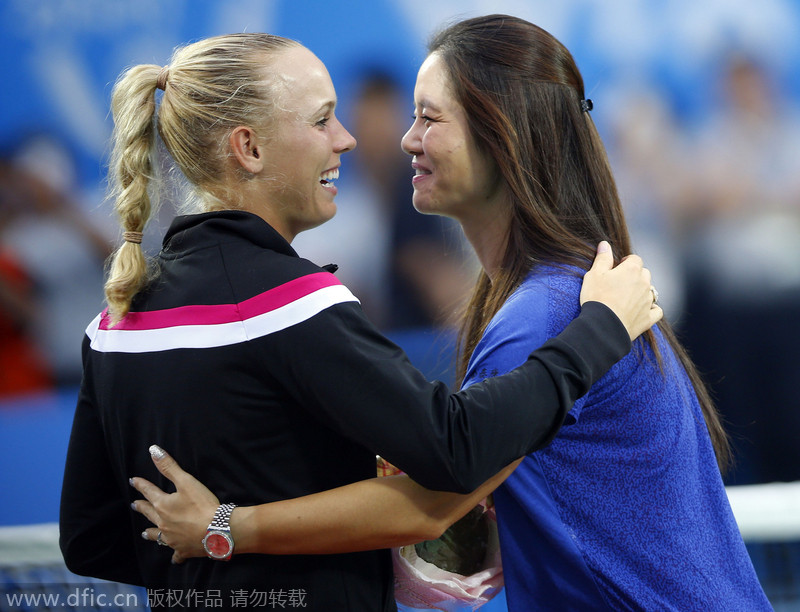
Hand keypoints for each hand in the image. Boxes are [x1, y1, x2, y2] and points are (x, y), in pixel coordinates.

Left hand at [130, 445, 218, 563]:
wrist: (216, 531)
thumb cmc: (202, 505)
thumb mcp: (186, 481)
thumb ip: (169, 466)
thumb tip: (153, 450)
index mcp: (162, 505)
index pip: (148, 491)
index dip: (141, 485)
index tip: (133, 481)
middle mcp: (162, 523)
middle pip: (149, 513)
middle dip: (141, 507)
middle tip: (134, 505)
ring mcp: (171, 539)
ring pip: (157, 536)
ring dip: (150, 533)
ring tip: (144, 532)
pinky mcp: (183, 549)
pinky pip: (175, 554)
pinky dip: (174, 555)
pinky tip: (173, 558)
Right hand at [580, 241, 662, 340]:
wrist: (604, 325)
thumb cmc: (597, 298)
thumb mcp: (594, 274)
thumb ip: (602, 258)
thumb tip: (605, 244)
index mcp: (632, 270)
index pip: (635, 259)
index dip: (626, 262)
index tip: (618, 267)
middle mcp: (644, 283)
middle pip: (645, 273)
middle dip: (636, 275)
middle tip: (621, 282)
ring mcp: (648, 301)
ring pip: (651, 291)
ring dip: (643, 291)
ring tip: (629, 297)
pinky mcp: (649, 317)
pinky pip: (657, 310)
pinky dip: (652, 309)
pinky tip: (644, 310)